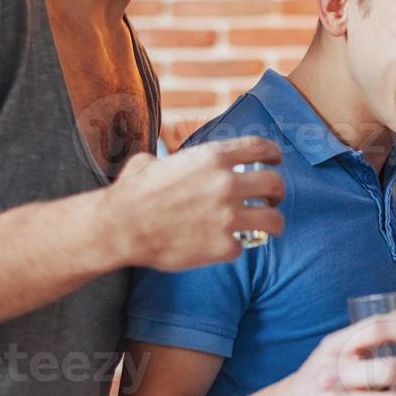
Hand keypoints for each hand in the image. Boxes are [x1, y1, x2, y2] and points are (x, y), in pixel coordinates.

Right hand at [108, 136, 286, 269]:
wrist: (119, 226)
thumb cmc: (132, 192)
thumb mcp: (154, 161)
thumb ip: (172, 159)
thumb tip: (162, 161)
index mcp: (213, 158)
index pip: (260, 148)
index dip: (274, 154)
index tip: (275, 161)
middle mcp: (226, 184)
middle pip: (275, 184)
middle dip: (277, 193)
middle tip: (271, 200)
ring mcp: (228, 217)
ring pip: (274, 220)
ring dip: (272, 223)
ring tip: (264, 228)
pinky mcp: (223, 247)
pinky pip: (244, 247)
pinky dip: (233, 248)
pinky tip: (221, 246)